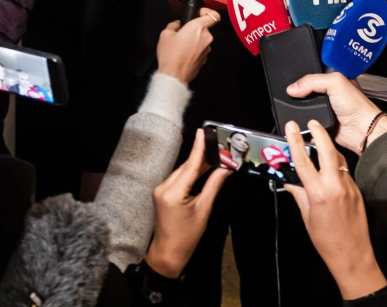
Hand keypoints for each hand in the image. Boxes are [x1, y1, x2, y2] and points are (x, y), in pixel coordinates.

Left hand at [146, 129, 229, 277]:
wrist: (167, 254)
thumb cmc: (187, 236)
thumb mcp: (203, 210)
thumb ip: (213, 186)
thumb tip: (226, 168)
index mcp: (173, 192)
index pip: (190, 165)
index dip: (198, 148)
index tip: (203, 131)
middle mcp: (163, 187)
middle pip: (186, 167)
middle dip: (202, 157)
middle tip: (219, 146)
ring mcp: (160, 190)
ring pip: (182, 172)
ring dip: (196, 165)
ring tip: (214, 155)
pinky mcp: (162, 193)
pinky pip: (178, 179)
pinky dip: (190, 174)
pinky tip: (202, 169)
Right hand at [156, 8, 218, 83]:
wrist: (174, 75)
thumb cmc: (170, 54)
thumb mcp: (165, 34)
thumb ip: (173, 25)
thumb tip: (177, 25)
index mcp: (198, 28)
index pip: (214, 16)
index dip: (208, 12)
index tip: (199, 13)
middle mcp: (206, 37)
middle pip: (204, 28)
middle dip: (194, 29)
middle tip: (181, 33)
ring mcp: (207, 49)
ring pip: (202, 39)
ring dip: (194, 40)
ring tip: (181, 46)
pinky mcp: (205, 59)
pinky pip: (201, 49)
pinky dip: (195, 49)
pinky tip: (184, 54)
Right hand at [285, 120, 386, 299]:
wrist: (353, 254)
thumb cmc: (326, 240)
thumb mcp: (307, 217)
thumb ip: (300, 195)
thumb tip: (291, 182)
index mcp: (318, 193)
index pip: (304, 160)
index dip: (295, 141)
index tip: (292, 126)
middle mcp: (334, 185)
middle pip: (327, 150)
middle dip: (319, 133)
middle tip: (311, 121)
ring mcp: (348, 186)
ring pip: (337, 159)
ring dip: (328, 147)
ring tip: (318, 139)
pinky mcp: (356, 189)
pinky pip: (344, 171)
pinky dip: (335, 164)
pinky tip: (329, 165)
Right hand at [287, 72, 386, 153]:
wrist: (360, 130)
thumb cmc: (357, 106)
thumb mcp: (335, 82)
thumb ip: (312, 81)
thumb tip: (293, 88)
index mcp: (334, 80)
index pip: (312, 75)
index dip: (303, 78)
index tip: (294, 83)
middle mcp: (329, 94)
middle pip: (306, 91)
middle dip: (300, 94)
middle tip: (296, 95)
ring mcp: (324, 109)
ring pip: (304, 107)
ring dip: (302, 109)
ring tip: (302, 108)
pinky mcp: (321, 122)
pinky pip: (306, 120)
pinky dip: (305, 121)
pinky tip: (305, 118)